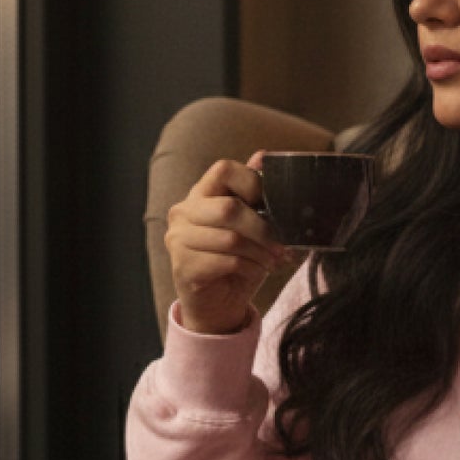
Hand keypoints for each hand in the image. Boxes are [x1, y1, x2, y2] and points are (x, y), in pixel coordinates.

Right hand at [165, 151, 292, 335]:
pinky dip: (249, 268)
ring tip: (271, 261)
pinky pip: (226, 262)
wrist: (218, 304)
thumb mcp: (250, 223)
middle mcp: (183, 212)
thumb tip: (263, 155)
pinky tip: (255, 272)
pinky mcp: (182, 266)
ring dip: (260, 253)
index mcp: (200, 194)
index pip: (223, 169)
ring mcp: (178, 240)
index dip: (252, 182)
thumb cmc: (237, 260)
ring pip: (230, 238)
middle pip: (229, 208)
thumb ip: (252, 191)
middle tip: (281, 245)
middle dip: (262, 229)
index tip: (269, 204)